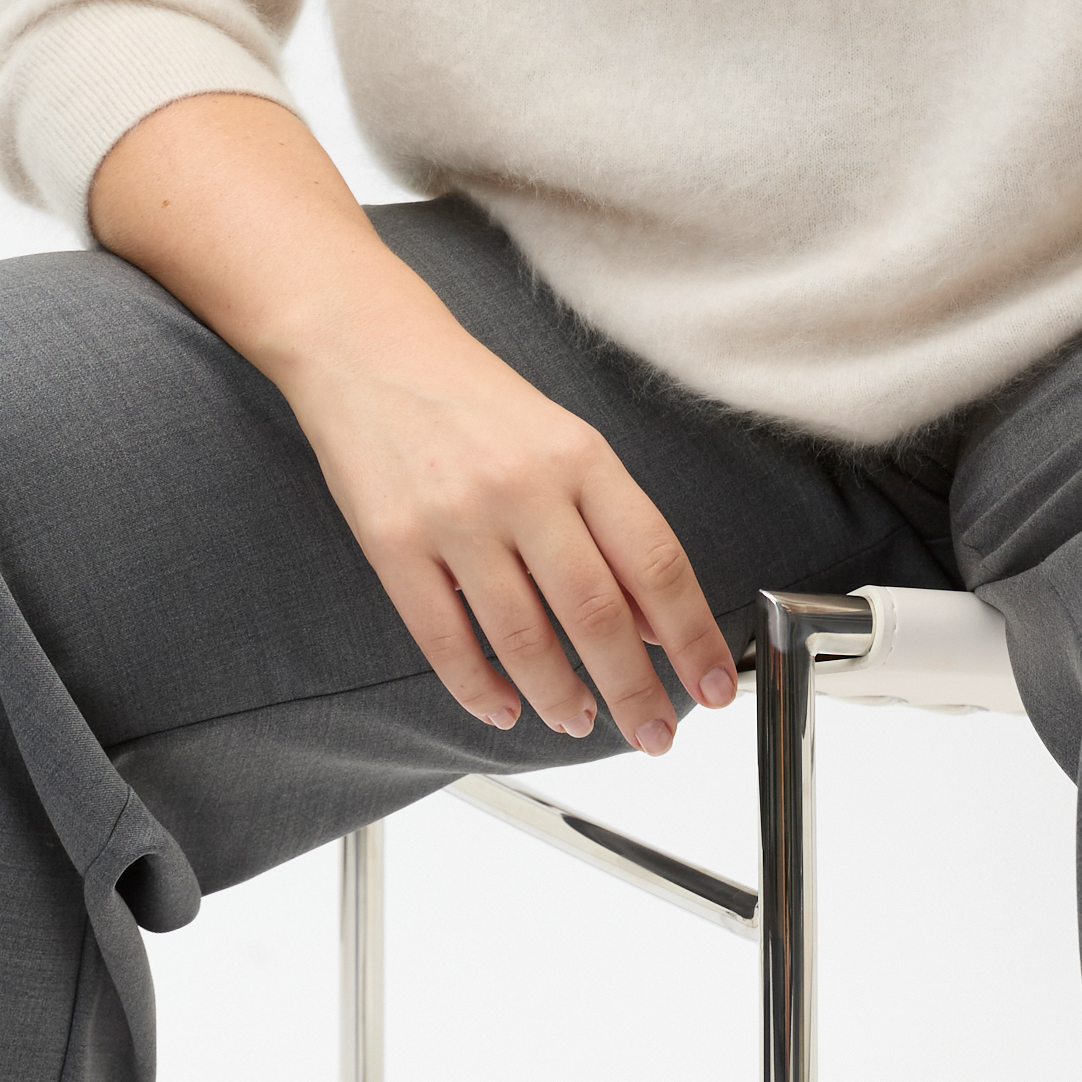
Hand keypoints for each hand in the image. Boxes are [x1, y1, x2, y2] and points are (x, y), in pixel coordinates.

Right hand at [278, 309, 737, 752]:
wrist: (370, 348)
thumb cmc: (476, 398)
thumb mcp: (563, 441)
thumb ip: (611, 525)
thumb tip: (657, 621)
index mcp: (579, 455)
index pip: (654, 559)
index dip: (692, 634)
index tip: (712, 686)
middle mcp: (522, 486)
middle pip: (595, 613)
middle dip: (635, 690)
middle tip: (655, 733)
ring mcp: (455, 517)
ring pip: (523, 638)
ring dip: (562, 698)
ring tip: (580, 720)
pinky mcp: (393, 544)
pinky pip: (443, 641)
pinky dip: (481, 690)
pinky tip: (506, 706)